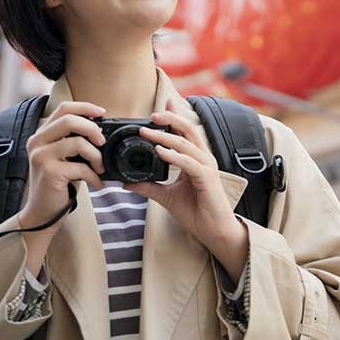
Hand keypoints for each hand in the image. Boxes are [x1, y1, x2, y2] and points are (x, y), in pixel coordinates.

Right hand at [19, 101, 106, 233]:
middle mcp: (37, 142)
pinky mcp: (49, 172)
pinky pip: (80, 167)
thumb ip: (75, 140)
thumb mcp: (65, 156)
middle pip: (70, 120)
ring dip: (96, 156)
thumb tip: (101, 130)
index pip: (63, 108)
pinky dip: (94, 176)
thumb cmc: (58, 183)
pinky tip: (97, 183)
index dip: (85, 107)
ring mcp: (41, 156)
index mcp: (42, 134)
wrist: (42, 212)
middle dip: (93, 129)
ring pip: (77, 143)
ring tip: (100, 168)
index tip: (102, 113)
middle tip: (103, 143)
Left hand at [125, 98, 248, 281]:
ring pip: (186, 144)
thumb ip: (148, 186)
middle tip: (151, 114)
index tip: (159, 107)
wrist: (212, 231)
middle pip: (188, 130)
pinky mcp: (207, 178)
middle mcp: (203, 158)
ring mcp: (207, 167)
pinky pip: (189, 163)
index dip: (174, 117)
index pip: (185, 132)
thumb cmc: (196, 212)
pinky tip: (160, 152)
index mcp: (196, 159)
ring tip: (148, 132)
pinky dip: (174, 156)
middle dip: (170, 119)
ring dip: (166, 137)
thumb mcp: (166, 196)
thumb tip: (126, 182)